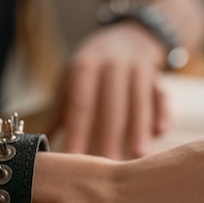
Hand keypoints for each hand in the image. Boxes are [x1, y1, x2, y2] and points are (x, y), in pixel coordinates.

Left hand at [46, 22, 170, 158]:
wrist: (129, 36)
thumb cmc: (94, 65)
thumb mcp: (72, 77)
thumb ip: (60, 109)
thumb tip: (40, 142)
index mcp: (86, 65)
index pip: (81, 102)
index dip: (78, 130)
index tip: (74, 156)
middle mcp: (112, 64)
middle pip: (111, 104)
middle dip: (110, 136)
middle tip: (108, 166)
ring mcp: (137, 69)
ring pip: (140, 100)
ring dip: (139, 128)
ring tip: (138, 155)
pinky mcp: (156, 75)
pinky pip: (162, 94)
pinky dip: (163, 112)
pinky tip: (161, 131)